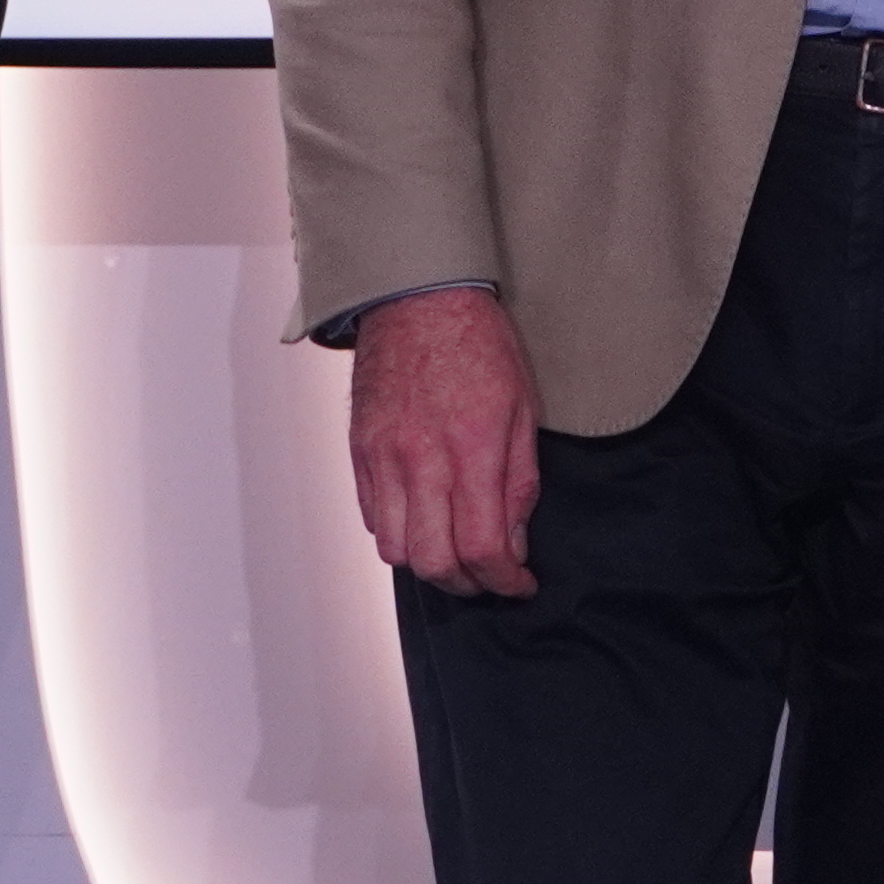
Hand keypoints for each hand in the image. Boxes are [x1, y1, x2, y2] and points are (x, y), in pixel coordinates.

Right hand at [348, 285, 542, 598]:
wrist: (418, 299)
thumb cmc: (477, 344)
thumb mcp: (523, 407)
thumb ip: (519, 481)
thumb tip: (514, 542)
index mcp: (472, 448)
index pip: (483, 546)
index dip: (505, 581)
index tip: (519, 583)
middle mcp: (422, 460)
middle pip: (434, 562)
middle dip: (467, 585)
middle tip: (489, 578)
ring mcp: (384, 459)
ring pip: (395, 551)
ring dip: (428, 564)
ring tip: (455, 553)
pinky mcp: (360, 453)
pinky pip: (373, 518)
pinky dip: (399, 534)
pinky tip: (424, 520)